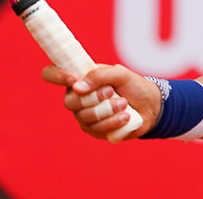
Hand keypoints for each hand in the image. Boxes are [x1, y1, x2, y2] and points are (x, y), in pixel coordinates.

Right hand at [41, 63, 159, 140]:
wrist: (151, 105)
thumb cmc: (133, 85)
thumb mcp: (120, 73)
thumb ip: (99, 74)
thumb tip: (77, 87)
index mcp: (78, 78)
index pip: (52, 74)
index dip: (56, 76)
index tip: (73, 79)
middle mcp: (76, 97)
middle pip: (69, 102)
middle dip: (93, 97)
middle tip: (111, 91)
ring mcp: (83, 115)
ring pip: (85, 117)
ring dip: (107, 110)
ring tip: (123, 103)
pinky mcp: (94, 130)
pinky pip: (97, 129)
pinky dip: (113, 122)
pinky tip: (125, 116)